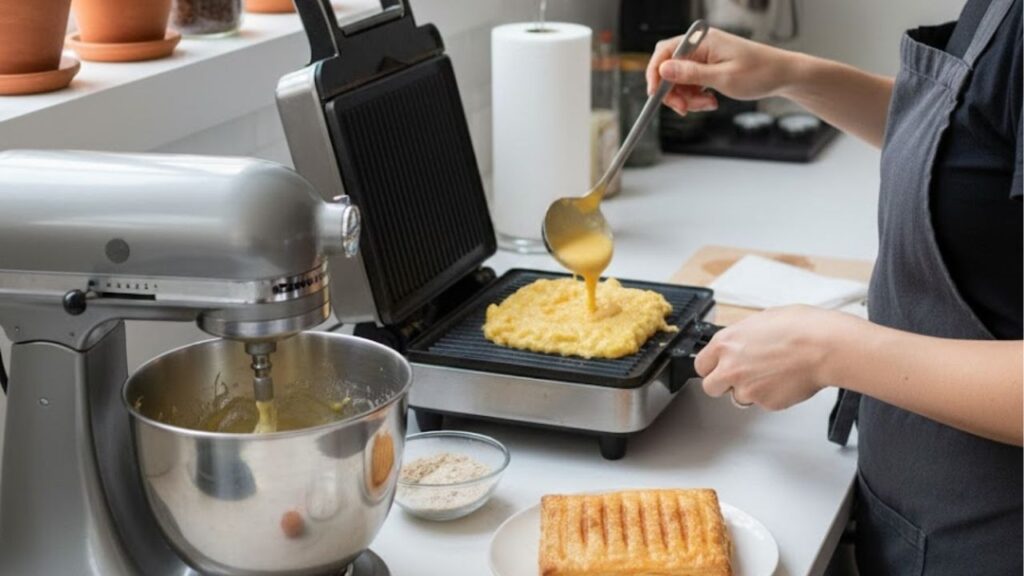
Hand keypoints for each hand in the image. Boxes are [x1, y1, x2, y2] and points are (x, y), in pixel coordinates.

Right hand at [646, 28, 797, 115]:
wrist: (782, 75)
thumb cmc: (759, 73)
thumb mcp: (723, 77)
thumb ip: (691, 74)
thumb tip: (663, 70)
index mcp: (702, 41)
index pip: (665, 52)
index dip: (655, 73)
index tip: (655, 94)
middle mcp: (700, 46)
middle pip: (669, 68)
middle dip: (673, 91)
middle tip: (685, 109)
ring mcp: (704, 57)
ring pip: (679, 80)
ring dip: (687, 98)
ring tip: (708, 105)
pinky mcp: (708, 67)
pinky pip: (691, 83)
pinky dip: (695, 96)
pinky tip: (710, 101)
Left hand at [694, 306, 855, 410]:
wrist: (824, 346)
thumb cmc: (801, 328)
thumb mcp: (762, 320)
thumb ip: (743, 336)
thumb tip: (741, 342)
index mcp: (726, 343)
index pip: (701, 364)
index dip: (711, 366)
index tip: (718, 367)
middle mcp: (731, 368)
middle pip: (711, 387)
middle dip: (723, 384)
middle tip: (740, 377)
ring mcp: (748, 388)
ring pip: (738, 397)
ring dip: (750, 390)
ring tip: (771, 374)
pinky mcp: (766, 403)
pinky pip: (763, 403)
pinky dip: (772, 395)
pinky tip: (785, 380)